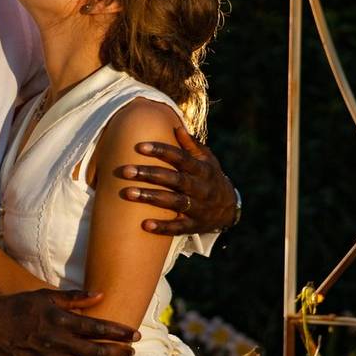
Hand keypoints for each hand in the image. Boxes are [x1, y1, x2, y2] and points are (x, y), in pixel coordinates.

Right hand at [0, 289, 138, 355]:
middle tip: (132, 354)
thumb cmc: (18, 306)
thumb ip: (74, 297)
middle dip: (118, 354)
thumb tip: (100, 294)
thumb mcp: (44, 295)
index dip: (119, 332)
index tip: (134, 335)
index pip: (97, 327)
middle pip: (96, 352)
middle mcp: (57, 341)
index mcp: (59, 319)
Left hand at [119, 125, 236, 234]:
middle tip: (126, 170)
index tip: (139, 147)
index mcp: (203, 170)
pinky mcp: (194, 225)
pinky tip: (145, 225)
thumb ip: (191, 145)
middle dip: (150, 174)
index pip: (181, 158)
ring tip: (128, 193)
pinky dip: (163, 227)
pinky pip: (178, 227)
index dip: (161, 151)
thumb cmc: (210, 178)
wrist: (229, 209)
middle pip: (175, 179)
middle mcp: (201, 188)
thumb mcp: (207, 160)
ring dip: (151, 197)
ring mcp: (199, 208)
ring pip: (175, 202)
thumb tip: (177, 127)